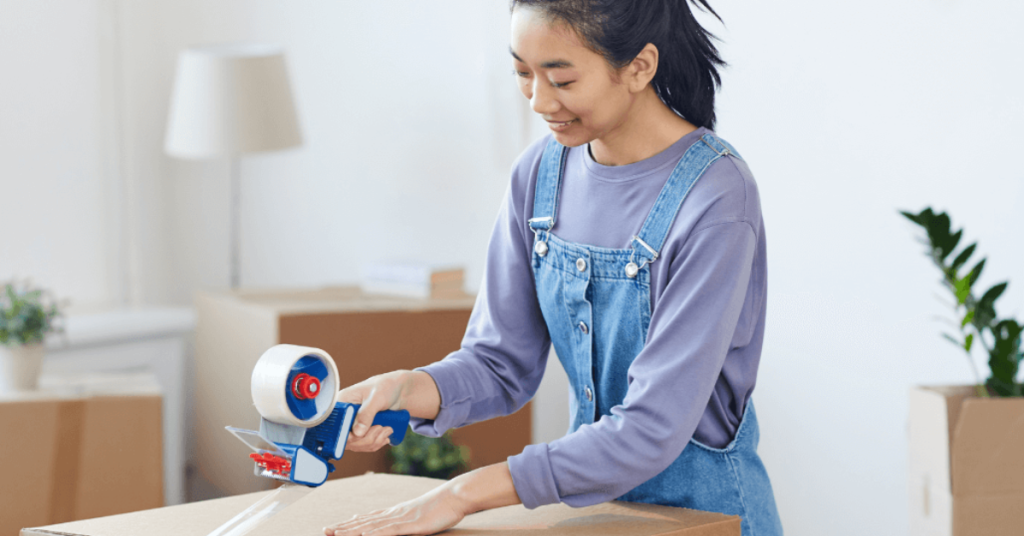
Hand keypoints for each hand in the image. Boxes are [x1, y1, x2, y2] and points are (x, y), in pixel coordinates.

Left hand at [323, 483, 466, 535]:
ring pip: (372, 526)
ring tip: (336, 533)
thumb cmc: (439, 506)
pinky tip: (364, 535)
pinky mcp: (411, 525)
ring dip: (352, 530)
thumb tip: (386, 522)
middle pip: (364, 522)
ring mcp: (401, 519)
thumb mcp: (416, 513)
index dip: (348, 524)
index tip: (332, 527)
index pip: (366, 519)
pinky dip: (375, 533)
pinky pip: (390, 530)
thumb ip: (400, 519)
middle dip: (343, 527)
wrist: (454, 496)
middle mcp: (394, 514)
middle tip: (325, 530)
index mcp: (395, 512)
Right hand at [336, 370, 440, 451]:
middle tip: (381, 427)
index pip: (335, 425)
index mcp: (342, 403)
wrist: (400, 390)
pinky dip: (377, 443)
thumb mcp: (377, 397)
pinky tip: (385, 433)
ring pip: (357, 445)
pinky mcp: (362, 432)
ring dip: (374, 440)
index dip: (346, 434)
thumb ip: (367, 413)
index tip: (361, 434)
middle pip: (345, 439)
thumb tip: (357, 433)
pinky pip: (365, 446)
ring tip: (387, 429)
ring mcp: (353, 425)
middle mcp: (344, 416)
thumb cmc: (386, 386)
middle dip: (366, 438)